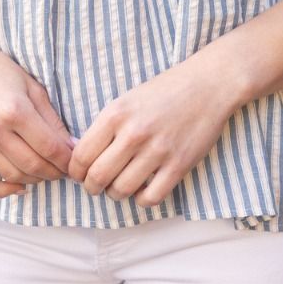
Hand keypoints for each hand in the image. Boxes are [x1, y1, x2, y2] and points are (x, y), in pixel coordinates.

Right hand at [0, 23, 75, 198]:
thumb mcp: (30, 85)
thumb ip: (51, 118)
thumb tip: (71, 146)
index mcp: (15, 110)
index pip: (50, 147)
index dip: (67, 160)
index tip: (76, 162)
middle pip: (33, 165)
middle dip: (55, 172)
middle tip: (65, 170)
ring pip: (12, 176)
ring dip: (34, 180)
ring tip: (45, 172)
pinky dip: (4, 191)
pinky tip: (19, 186)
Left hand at [66, 55, 233, 206]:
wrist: (207, 85)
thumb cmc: (164, 91)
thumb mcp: (126, 100)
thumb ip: (105, 127)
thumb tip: (80, 155)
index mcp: (116, 114)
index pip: (81, 155)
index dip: (75, 172)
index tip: (80, 174)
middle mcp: (134, 133)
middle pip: (98, 177)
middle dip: (92, 187)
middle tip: (96, 186)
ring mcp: (157, 151)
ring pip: (121, 190)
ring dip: (115, 194)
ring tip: (119, 186)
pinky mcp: (179, 165)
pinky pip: (151, 198)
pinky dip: (142, 199)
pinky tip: (143, 188)